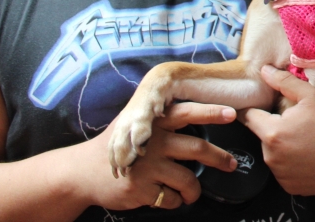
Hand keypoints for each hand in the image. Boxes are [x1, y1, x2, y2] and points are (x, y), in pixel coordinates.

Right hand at [74, 103, 239, 210]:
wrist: (82, 172)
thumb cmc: (117, 146)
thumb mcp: (135, 125)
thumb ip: (162, 120)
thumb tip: (198, 113)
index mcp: (154, 123)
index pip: (187, 113)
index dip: (211, 112)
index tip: (232, 114)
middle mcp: (153, 142)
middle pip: (197, 148)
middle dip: (219, 158)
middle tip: (232, 164)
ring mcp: (147, 166)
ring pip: (188, 179)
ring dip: (195, 190)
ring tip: (192, 193)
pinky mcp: (140, 189)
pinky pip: (171, 198)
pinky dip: (175, 201)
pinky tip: (168, 198)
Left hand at [239, 65, 314, 194]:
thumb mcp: (310, 96)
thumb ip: (284, 82)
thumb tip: (264, 70)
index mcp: (272, 133)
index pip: (249, 118)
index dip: (256, 110)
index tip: (265, 108)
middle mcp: (272, 158)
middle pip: (263, 137)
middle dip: (274, 129)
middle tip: (296, 124)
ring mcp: (282, 176)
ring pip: (273, 156)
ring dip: (282, 148)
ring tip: (305, 141)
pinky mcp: (292, 188)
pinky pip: (285, 173)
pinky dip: (292, 165)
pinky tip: (309, 157)